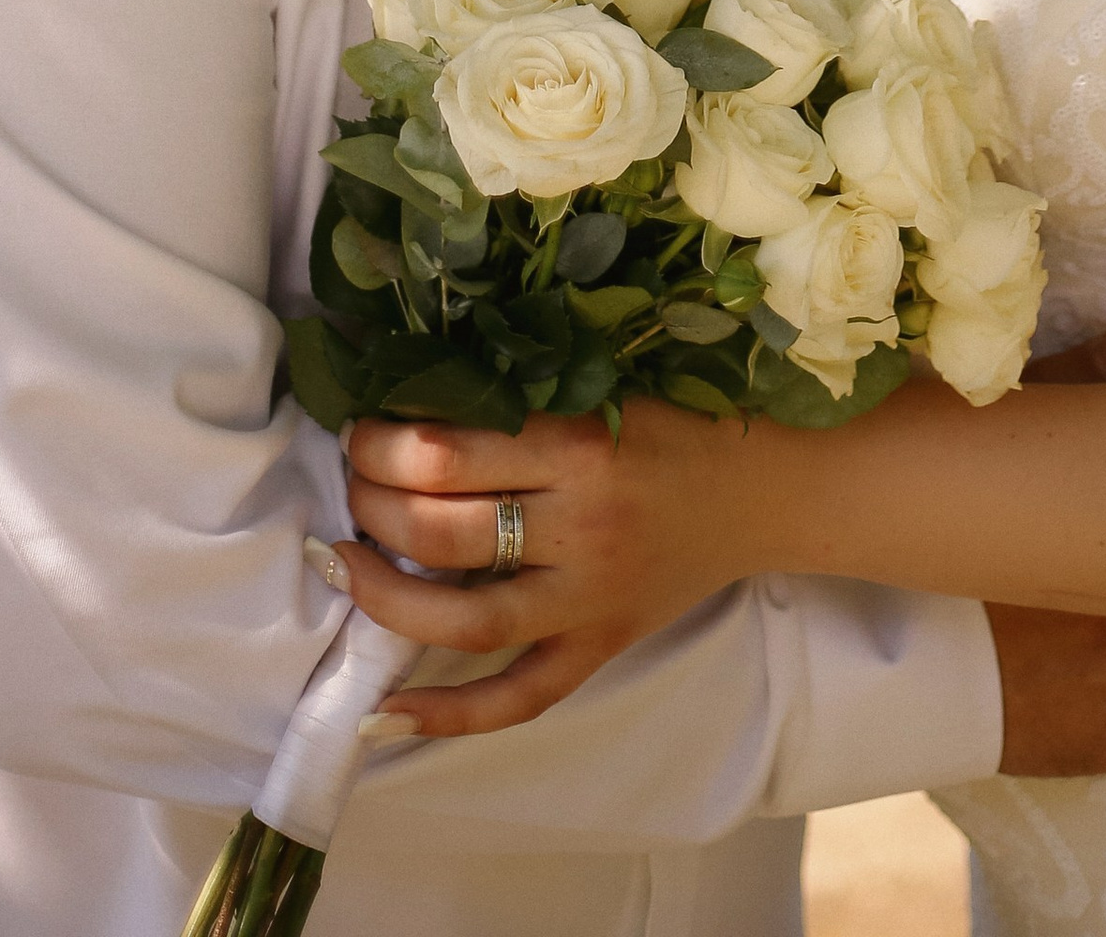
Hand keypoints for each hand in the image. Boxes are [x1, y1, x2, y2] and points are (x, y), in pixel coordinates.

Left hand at [342, 398, 756, 736]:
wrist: (764, 492)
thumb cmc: (676, 425)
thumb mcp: (604, 390)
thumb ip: (522, 400)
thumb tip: (414, 406)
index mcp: (580, 445)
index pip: (449, 452)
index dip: (383, 442)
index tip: (360, 428)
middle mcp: (580, 525)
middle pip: (442, 529)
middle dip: (372, 503)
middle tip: (351, 484)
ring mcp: (588, 598)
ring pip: (464, 619)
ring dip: (383, 594)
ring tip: (341, 562)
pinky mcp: (599, 647)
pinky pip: (517, 697)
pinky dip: (446, 715)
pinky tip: (382, 716)